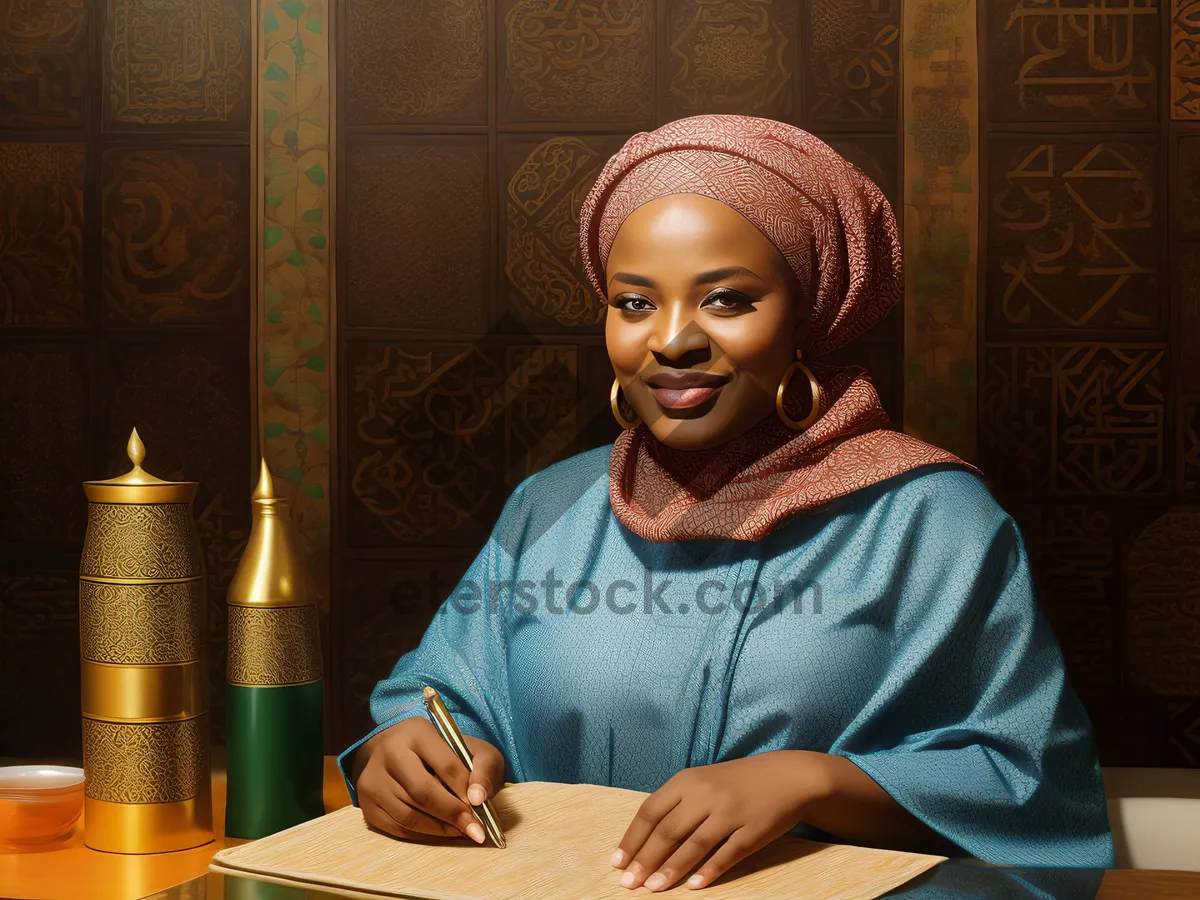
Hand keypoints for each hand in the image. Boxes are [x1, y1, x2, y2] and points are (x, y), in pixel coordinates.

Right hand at [354, 716, 504, 843]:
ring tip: (460, 831)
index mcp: (417, 732)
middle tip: (474, 829)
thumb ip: (484, 766)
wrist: (397, 749)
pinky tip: (439, 832)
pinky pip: (396, 828)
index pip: (445, 764)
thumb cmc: (442, 750)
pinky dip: (422, 835)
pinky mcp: (366, 803)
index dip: (465, 790)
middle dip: (452, 814)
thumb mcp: (471, 747)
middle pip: (423, 792)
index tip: (480, 810)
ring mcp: (373, 779)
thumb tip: (477, 799)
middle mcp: (389, 752)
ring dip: (439, 829)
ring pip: (408, 814)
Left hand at [610, 751, 830, 890]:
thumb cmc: (736, 781)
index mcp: (688, 780)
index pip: (650, 811)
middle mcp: (706, 794)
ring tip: (653, 889)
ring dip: (672, 869)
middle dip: (645, 859)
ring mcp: (730, 812)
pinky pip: (727, 854)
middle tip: (629, 884)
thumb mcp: (702, 781)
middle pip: (668, 831)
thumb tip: (643, 839)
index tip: (617, 862)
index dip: (632, 838)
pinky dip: (709, 871)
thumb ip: (676, 803)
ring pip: (694, 845)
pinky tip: (694, 886)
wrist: (787, 775)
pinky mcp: (752, 830)